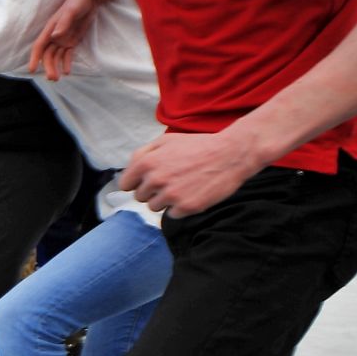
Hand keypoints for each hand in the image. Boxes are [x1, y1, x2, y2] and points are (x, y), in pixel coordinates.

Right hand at [27, 0, 101, 80]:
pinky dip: (66, 63)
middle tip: (52, 78)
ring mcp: (63, 39)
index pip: (40, 46)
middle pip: (47, 54)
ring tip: (58, 78)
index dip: (35, 58)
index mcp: (50, 28)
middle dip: (48, 66)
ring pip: (56, 56)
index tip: (32, 69)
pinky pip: (67, 54)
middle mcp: (54, 36)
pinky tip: (67, 71)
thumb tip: (55, 36)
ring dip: (56, 67)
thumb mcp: (71, 11)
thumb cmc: (78, 1)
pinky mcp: (72, 40)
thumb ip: (63, 23)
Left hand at [118, 128, 263, 217]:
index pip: (125, 184)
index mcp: (147, 163)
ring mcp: (171, 195)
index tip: (145, 182)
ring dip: (165, 200)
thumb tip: (128, 172)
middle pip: (140, 197)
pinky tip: (192, 193)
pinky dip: (180, 208)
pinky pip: (172, 214)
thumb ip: (142, 155)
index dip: (135, 183)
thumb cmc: (198, 146)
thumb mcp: (166, 141)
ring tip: (182, 186)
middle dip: (151, 191)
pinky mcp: (186, 207)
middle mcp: (156, 180)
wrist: (231, 154)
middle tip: (170, 181)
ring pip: (154, 207)